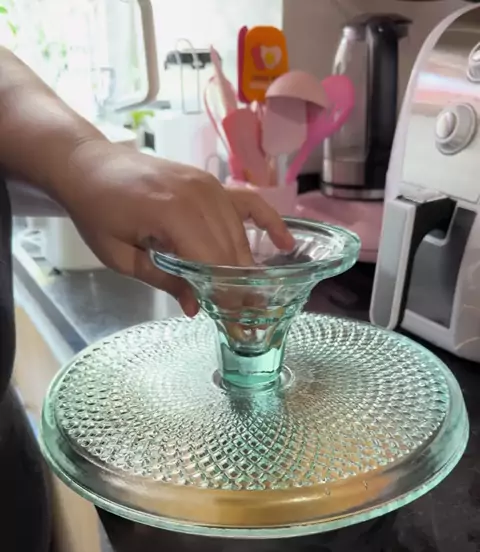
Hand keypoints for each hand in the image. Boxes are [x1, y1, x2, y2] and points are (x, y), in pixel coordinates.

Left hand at [60, 141, 294, 315]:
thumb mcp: (121, 256)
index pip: (212, 265)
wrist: (89, 166)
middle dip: (241, 290)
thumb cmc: (97, 212)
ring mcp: (208, 186)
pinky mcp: (211, 182)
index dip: (226, 298)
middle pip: (231, 253)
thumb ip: (163, 278)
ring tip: (256, 298)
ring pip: (239, 236)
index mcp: (172, 215)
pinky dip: (269, 222)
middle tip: (249, 322)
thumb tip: (196, 308)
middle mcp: (198, 196)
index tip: (236, 325)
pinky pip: (249, 202)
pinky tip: (284, 244)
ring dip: (248, 268)